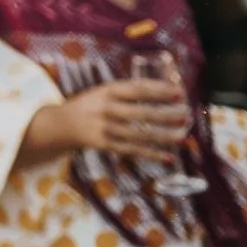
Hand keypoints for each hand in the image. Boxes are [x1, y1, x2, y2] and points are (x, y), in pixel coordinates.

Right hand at [34, 79, 189, 163]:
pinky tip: (168, 157)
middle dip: (164, 115)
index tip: (178, 91)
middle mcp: (105, 108)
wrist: (60, 124)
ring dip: (162, 137)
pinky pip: (132, 150)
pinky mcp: (104, 144)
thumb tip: (163, 92)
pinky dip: (151, 154)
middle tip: (185, 115)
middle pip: (139, 113)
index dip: (157, 90)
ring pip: (138, 134)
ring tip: (182, 138)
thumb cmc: (90, 105)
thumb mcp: (103, 92)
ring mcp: (104, 128)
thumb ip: (127, 92)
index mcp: (107, 90)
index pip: (136, 89)